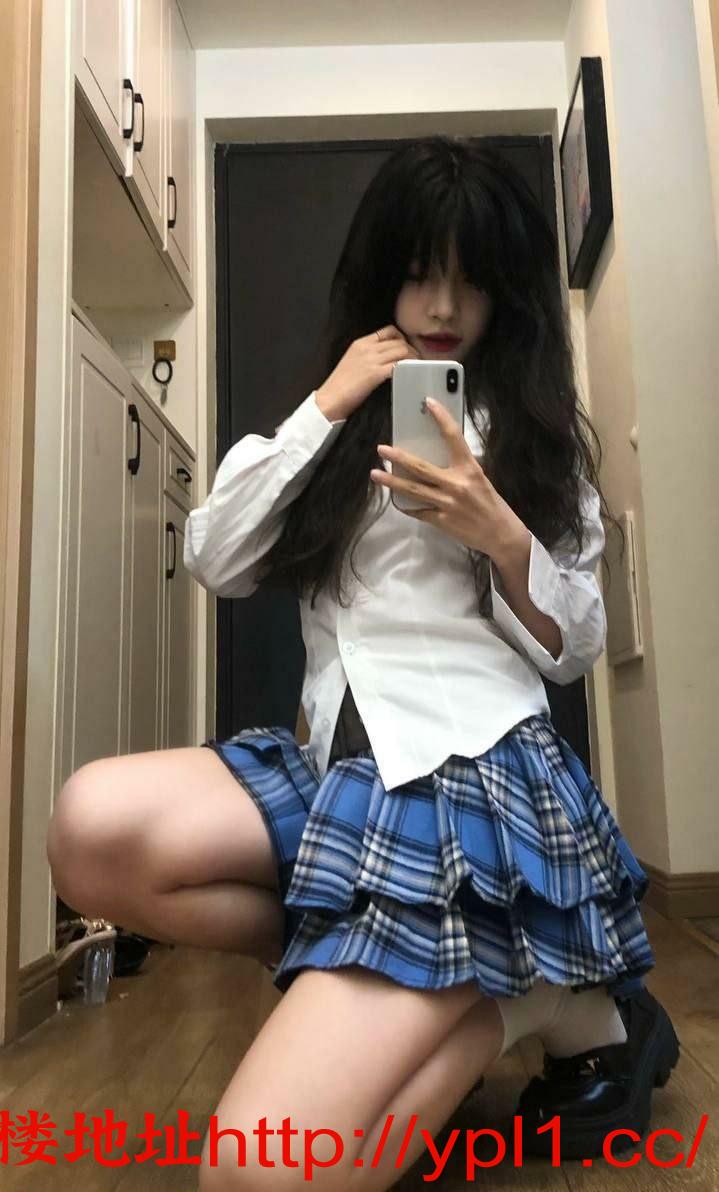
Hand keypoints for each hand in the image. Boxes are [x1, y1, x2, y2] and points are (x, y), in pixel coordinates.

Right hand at [315, 325, 419, 420]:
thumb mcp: (351, 361)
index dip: (401, 338)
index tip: (406, 348)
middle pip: (399, 341)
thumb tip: (384, 358)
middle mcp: (367, 348)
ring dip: (413, 359)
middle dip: (411, 350)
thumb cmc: (339, 385)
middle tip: (416, 361)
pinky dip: (407, 368)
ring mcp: (371, 360)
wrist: (330, 398)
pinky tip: (409, 374)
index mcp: (360, 343)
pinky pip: (398, 365)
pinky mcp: (375, 374)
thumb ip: (367, 356)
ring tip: (416, 368)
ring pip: (402, 351)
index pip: (388, 331)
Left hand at [369, 397, 529, 559]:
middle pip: (420, 467)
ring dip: (391, 482)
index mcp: (469, 468)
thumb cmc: (491, 503)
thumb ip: (460, 468)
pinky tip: (396, 500)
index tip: (429, 403)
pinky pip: (418, 511)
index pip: (453, 437)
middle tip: (381, 449)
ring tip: (375, 474)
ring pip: (412, 490)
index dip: (441, 418)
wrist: (500, 534)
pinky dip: (406, 505)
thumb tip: (438, 456)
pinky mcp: (441, 520)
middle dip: (398, 457)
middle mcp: (456, 484)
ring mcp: (446, 503)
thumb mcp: (479, 479)